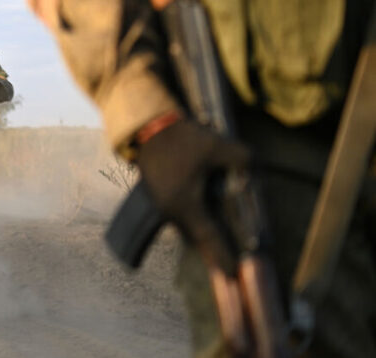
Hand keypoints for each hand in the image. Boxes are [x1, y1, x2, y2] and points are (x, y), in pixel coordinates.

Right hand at [136, 119, 250, 273]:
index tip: (231, 273)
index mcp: (184, 203)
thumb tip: (254, 171)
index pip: (207, 236)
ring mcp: (161, 205)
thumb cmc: (182, 140)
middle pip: (195, 236)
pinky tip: (203, 220)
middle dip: (212, 250)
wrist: (149, 129)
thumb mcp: (216, 146)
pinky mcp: (158, 197)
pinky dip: (192, 222)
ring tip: (218, 245)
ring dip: (202, 235)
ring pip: (186, 227)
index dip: (220, 254)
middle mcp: (170, 209)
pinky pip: (179, 217)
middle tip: (229, 263)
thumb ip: (241, 159)